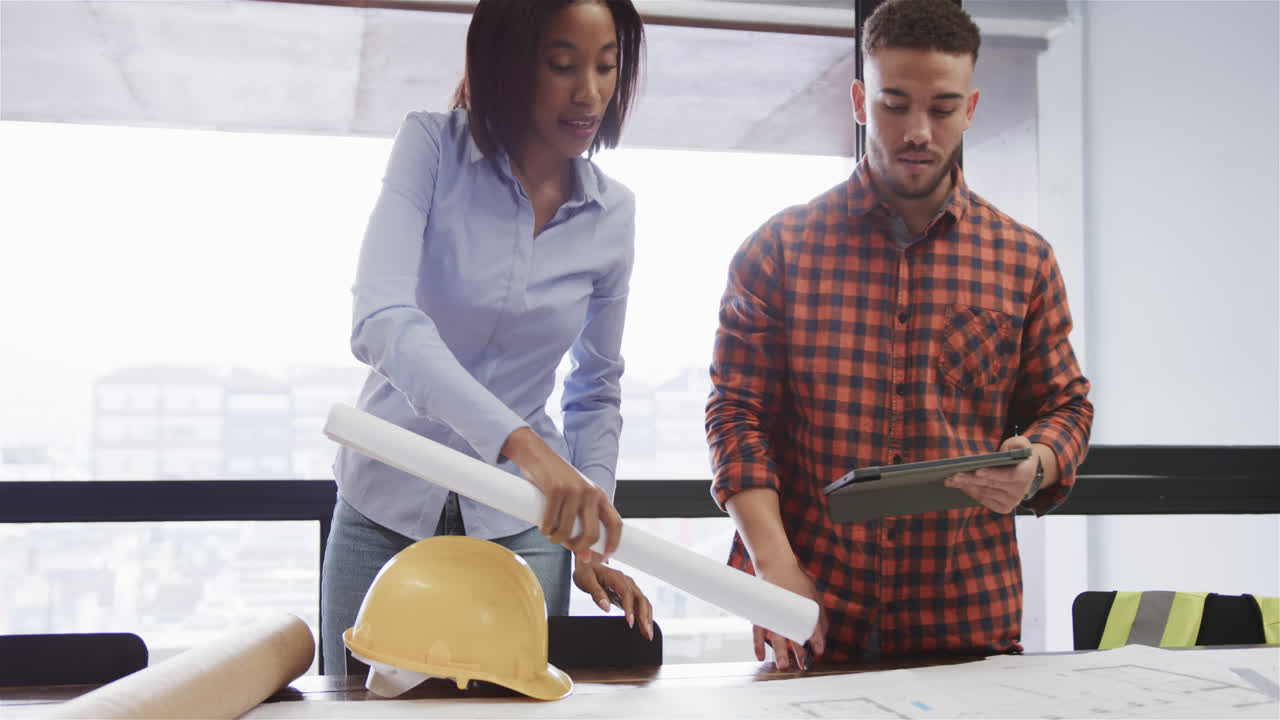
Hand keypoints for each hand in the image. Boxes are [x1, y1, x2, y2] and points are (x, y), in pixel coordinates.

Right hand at [501, 427, 621, 560]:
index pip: (616, 523)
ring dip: (556, 540)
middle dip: (578, 547)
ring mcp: (573, 490)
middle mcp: (590, 492)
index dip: (613, 544)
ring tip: (551, 536)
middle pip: (591, 534)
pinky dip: (544, 530)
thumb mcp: (575, 500)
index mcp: (599, 495)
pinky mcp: (555, 489)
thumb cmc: (558, 481)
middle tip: (568, 547)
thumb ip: (582, 523)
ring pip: (567, 530)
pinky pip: (549, 521)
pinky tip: (543, 529)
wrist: (538, 455)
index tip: (604, 557)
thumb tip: (586, 557)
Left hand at [573, 553, 654, 640]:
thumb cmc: (587, 571)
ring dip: (647, 618)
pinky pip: (639, 605)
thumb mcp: (586, 581)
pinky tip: (644, 627)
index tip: (630, 622)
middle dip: (645, 617)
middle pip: (640, 599)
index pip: (627, 593)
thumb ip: (596, 593)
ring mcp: (629, 587)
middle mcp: (626, 582)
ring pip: (643, 603)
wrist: (588, 564)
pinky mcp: (629, 594)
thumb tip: (606, 607)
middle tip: (646, 633)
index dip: (630, 608)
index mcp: (616, 577)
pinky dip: (643, 616)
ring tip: (648, 634)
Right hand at [753, 559, 827, 669]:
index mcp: (805, 605)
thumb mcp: (814, 594)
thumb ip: (820, 614)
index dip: (817, 641)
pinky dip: (758, 644)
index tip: (819, 651)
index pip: (813, 627)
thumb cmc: (796, 580)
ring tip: (783, 666)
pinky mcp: (761, 612)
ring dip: (780, 652)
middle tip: (804, 665)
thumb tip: (823, 633)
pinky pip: (757, 631)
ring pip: (776, 636)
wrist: (775, 564)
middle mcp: (789, 611)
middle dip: (800, 652)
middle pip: (795, 635)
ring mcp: (774, 612)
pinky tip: (760, 657)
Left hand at [944, 434, 1035, 513]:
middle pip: (992, 485)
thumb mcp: (1021, 444)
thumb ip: (1019, 442)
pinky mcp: (1004, 507)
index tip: (977, 471)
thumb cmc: (1017, 455)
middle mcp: (1022, 490)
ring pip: (985, 492)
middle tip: (954, 474)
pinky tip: (959, 485)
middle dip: (971, 479)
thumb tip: (1012, 446)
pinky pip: (984, 500)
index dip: (994, 474)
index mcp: (1027, 473)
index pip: (1011, 476)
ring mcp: (1013, 501)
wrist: (1020, 471)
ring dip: (966, 486)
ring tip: (951, 479)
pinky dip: (970, 492)